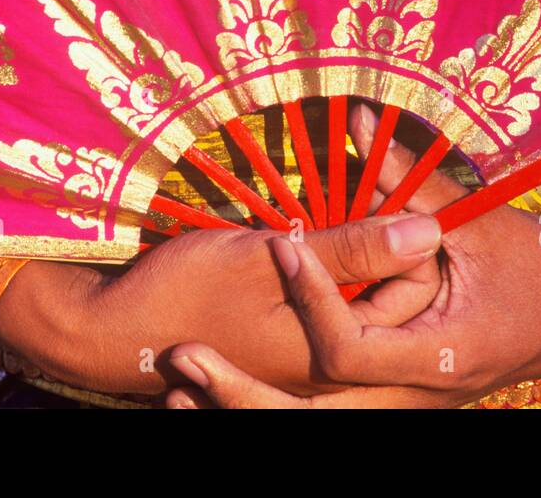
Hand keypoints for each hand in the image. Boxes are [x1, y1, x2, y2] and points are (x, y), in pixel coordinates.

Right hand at [0, 207, 444, 395]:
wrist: (112, 330)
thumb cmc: (185, 292)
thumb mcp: (269, 256)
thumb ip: (353, 247)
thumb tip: (428, 230)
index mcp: (335, 351)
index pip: (414, 287)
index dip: (409, 229)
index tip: (388, 180)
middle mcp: (331, 361)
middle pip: (394, 290)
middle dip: (386, 234)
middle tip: (369, 181)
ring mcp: (308, 353)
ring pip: (362, 290)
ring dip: (356, 244)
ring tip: (337, 200)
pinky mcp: (287, 340)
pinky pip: (330, 300)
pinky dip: (328, 261)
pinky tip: (305, 230)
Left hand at [163, 106, 540, 407]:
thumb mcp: (485, 225)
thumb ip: (417, 179)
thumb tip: (357, 119)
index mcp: (443, 357)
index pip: (350, 349)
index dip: (313, 297)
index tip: (285, 244)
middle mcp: (420, 397)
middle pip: (314, 417)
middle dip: (242, 399)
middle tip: (182, 367)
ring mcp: (409, 403)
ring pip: (318, 423)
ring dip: (249, 411)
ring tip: (180, 396)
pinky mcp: (399, 395)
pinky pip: (331, 410)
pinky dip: (281, 402)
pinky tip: (227, 393)